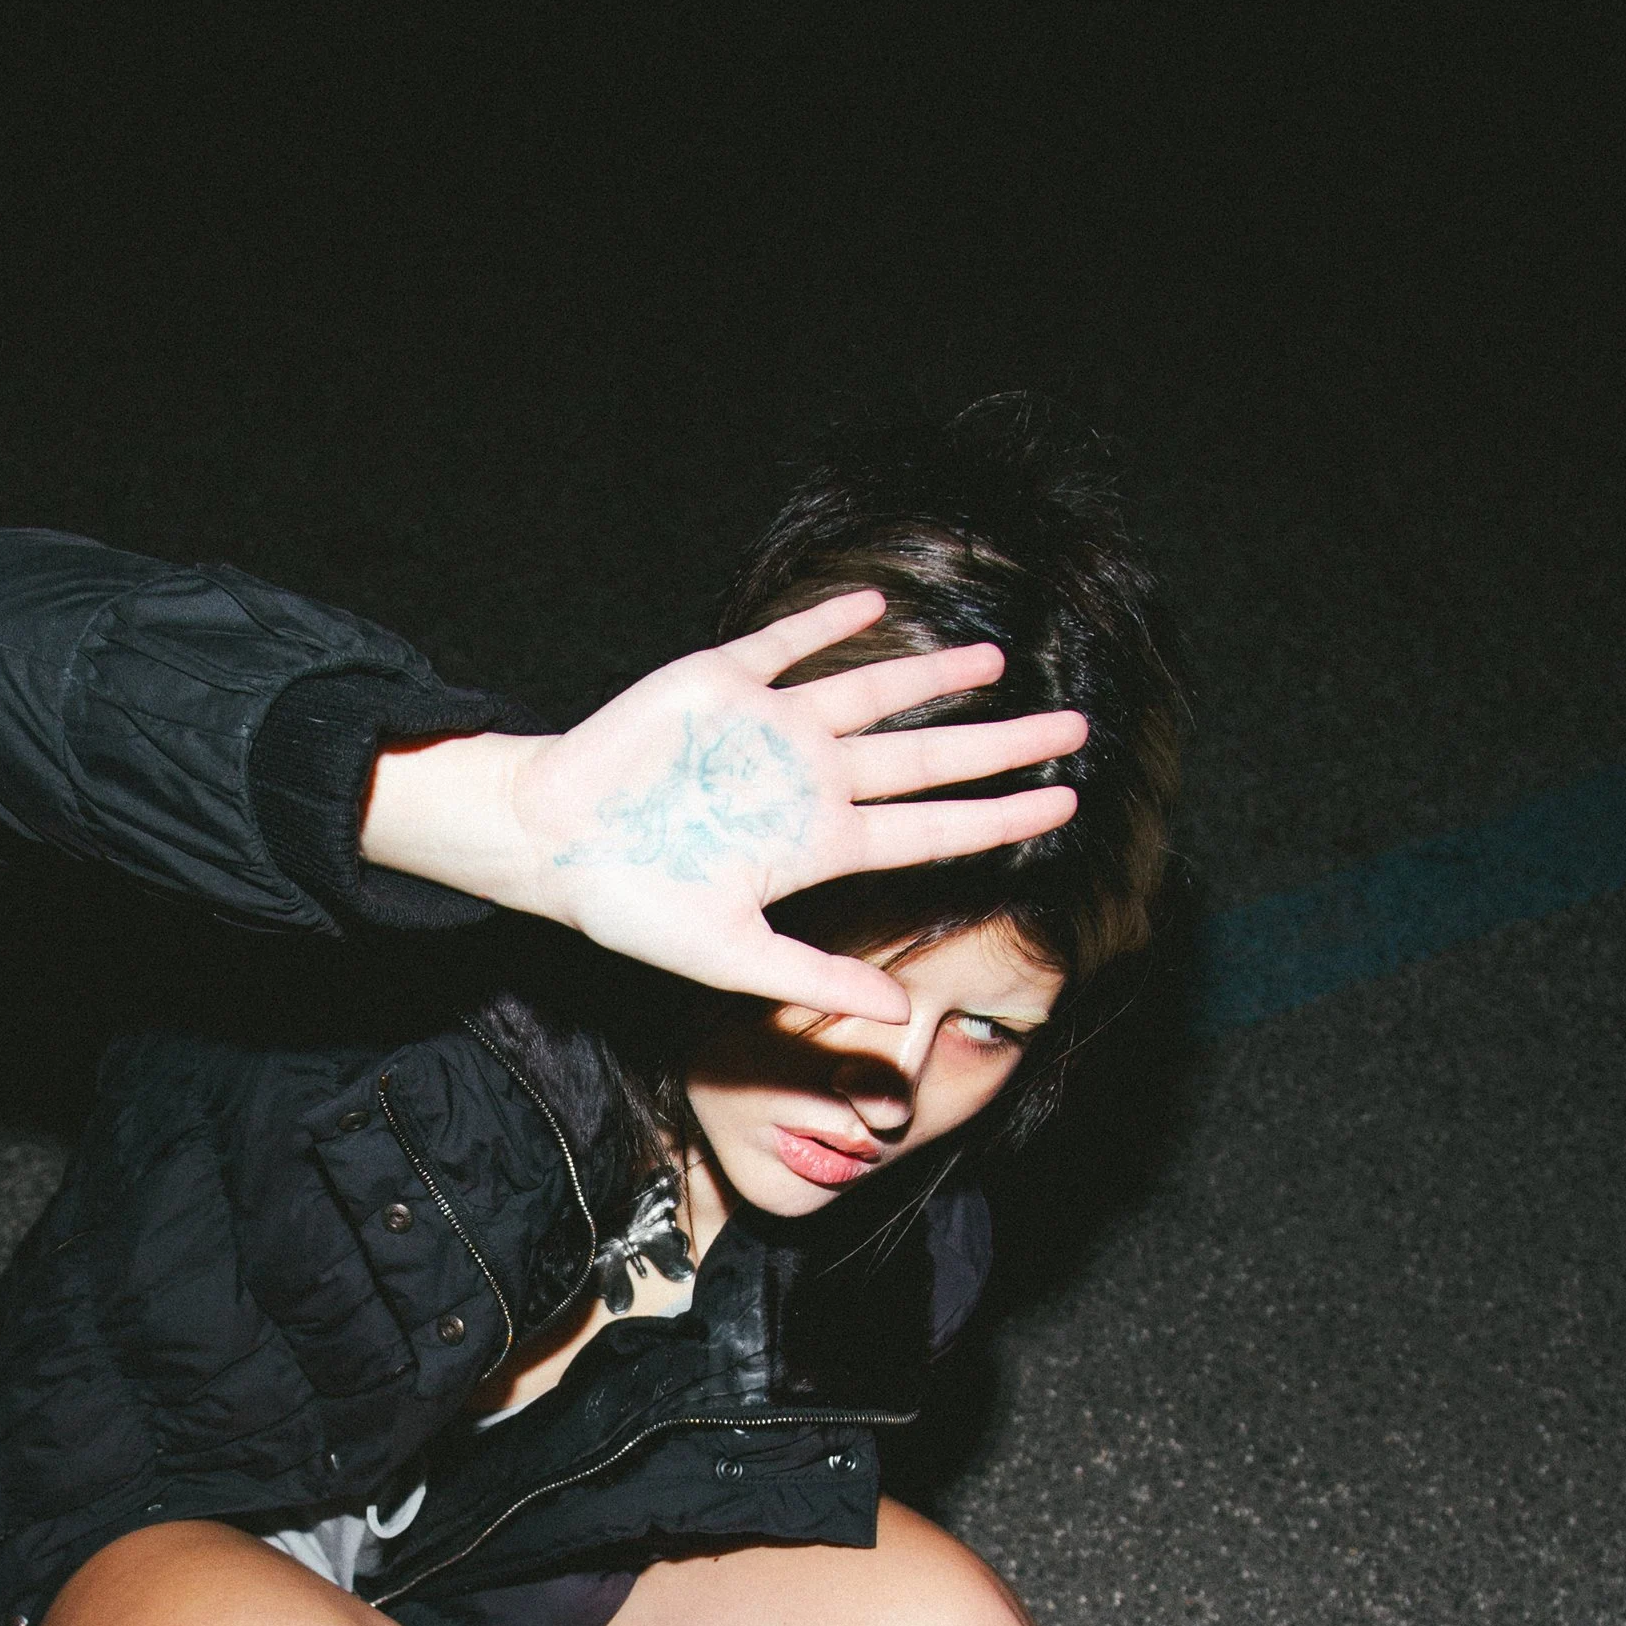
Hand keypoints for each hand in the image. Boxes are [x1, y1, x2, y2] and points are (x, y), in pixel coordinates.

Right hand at [359, 590, 1084, 1028]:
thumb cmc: (633, 907)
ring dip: (933, 676)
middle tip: (1074, 728)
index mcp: (818, 843)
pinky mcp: (722, 682)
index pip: (932, 827)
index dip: (1000, 816)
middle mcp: (809, 780)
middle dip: (1001, 744)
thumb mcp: (730, 958)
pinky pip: (787, 645)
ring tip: (995, 662)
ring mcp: (770, 729)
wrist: (551, 842)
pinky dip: (828, 625)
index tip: (1065, 804)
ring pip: (873, 694)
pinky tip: (873, 607)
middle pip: (928, 757)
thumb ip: (819, 979)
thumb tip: (904, 1018)